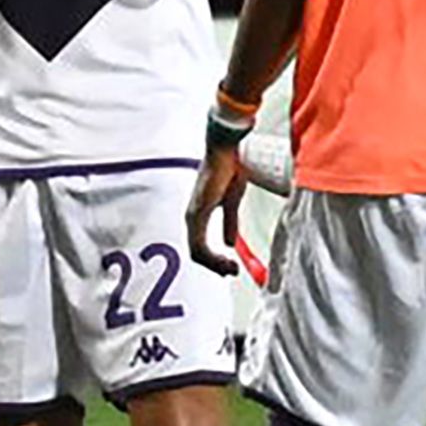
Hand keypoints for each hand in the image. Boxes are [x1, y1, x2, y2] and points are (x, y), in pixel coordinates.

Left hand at [187, 144, 247, 274]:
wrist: (226, 152)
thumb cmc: (229, 170)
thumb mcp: (232, 202)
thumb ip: (229, 223)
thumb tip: (230, 243)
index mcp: (199, 215)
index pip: (200, 247)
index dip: (215, 261)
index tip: (231, 267)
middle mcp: (192, 217)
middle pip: (197, 254)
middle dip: (215, 266)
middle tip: (232, 272)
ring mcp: (193, 216)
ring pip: (197, 252)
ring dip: (215, 264)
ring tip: (232, 269)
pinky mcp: (198, 213)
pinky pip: (199, 244)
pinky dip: (212, 256)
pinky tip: (226, 258)